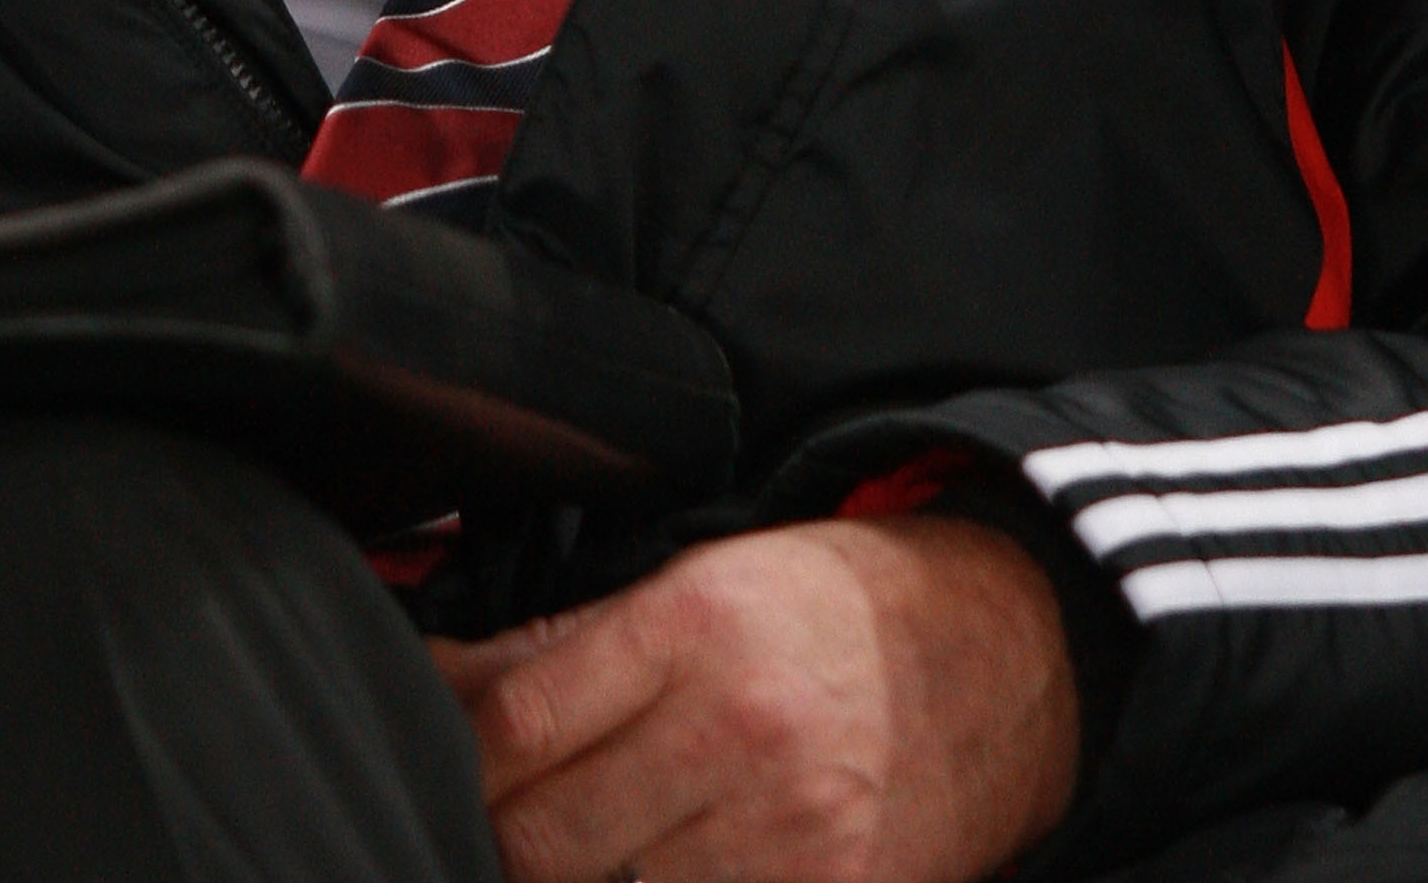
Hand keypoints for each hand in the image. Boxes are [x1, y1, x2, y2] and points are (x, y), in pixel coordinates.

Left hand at [429, 512, 1078, 882]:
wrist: (1000, 659)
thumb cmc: (832, 610)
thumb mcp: (702, 576)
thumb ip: (569, 641)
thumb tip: (440, 679)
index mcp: (695, 626)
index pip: (516, 723)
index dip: (451, 752)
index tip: (427, 754)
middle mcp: (738, 733)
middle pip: (543, 837)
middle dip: (500, 835)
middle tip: (499, 819)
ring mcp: (786, 838)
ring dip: (577, 882)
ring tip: (590, 844)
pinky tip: (654, 869)